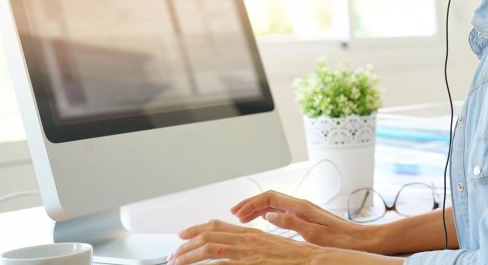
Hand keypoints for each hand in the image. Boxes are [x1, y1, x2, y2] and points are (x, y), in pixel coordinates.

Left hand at [168, 219, 332, 263]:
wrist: (314, 260)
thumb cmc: (295, 258)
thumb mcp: (270, 247)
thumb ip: (252, 246)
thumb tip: (237, 248)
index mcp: (251, 233)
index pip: (217, 226)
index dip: (196, 229)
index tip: (182, 235)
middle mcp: (248, 239)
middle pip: (209, 235)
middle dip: (187, 245)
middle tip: (173, 255)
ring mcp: (249, 252)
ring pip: (210, 248)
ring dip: (190, 256)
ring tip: (177, 263)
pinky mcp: (252, 263)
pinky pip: (223, 264)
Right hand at [231, 190, 376, 251]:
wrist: (359, 239)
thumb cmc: (339, 239)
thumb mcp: (313, 234)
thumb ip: (291, 222)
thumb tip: (269, 214)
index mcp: (301, 206)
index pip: (270, 198)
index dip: (251, 204)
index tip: (237, 214)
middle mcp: (300, 204)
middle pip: (269, 198)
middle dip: (250, 204)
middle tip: (234, 214)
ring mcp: (303, 210)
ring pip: (274, 204)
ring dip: (257, 209)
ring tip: (242, 218)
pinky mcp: (306, 216)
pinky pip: (282, 210)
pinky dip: (268, 213)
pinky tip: (263, 220)